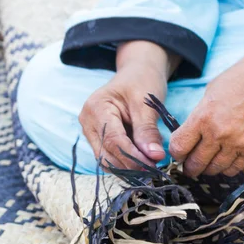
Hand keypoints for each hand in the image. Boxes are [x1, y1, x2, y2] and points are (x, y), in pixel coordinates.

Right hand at [79, 41, 179, 169]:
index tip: (153, 165)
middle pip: (106, 154)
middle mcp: (88, 122)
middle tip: (155, 169)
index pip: (112, 140)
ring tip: (150, 166)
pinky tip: (142, 163)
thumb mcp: (147, 103)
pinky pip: (110, 158)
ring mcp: (91, 133)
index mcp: (96, 108)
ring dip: (128, 168)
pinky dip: (126, 164)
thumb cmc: (141, 82)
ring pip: (106, 160)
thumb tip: (154, 156)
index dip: (133, 157)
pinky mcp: (99, 140)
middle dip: (131, 165)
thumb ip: (148, 130)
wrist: (137, 74)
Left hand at [169, 44, 243, 176]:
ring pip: (215, 170)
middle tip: (189, 166)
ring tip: (207, 164)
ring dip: (209, 169)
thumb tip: (192, 134)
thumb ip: (200, 116)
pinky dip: (228, 167)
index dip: (176, 153)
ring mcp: (239, 144)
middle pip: (196, 164)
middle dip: (190, 167)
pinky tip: (225, 161)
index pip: (179, 147)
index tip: (179, 153)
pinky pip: (236, 168)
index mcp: (204, 116)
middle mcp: (220, 134)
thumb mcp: (212, 91)